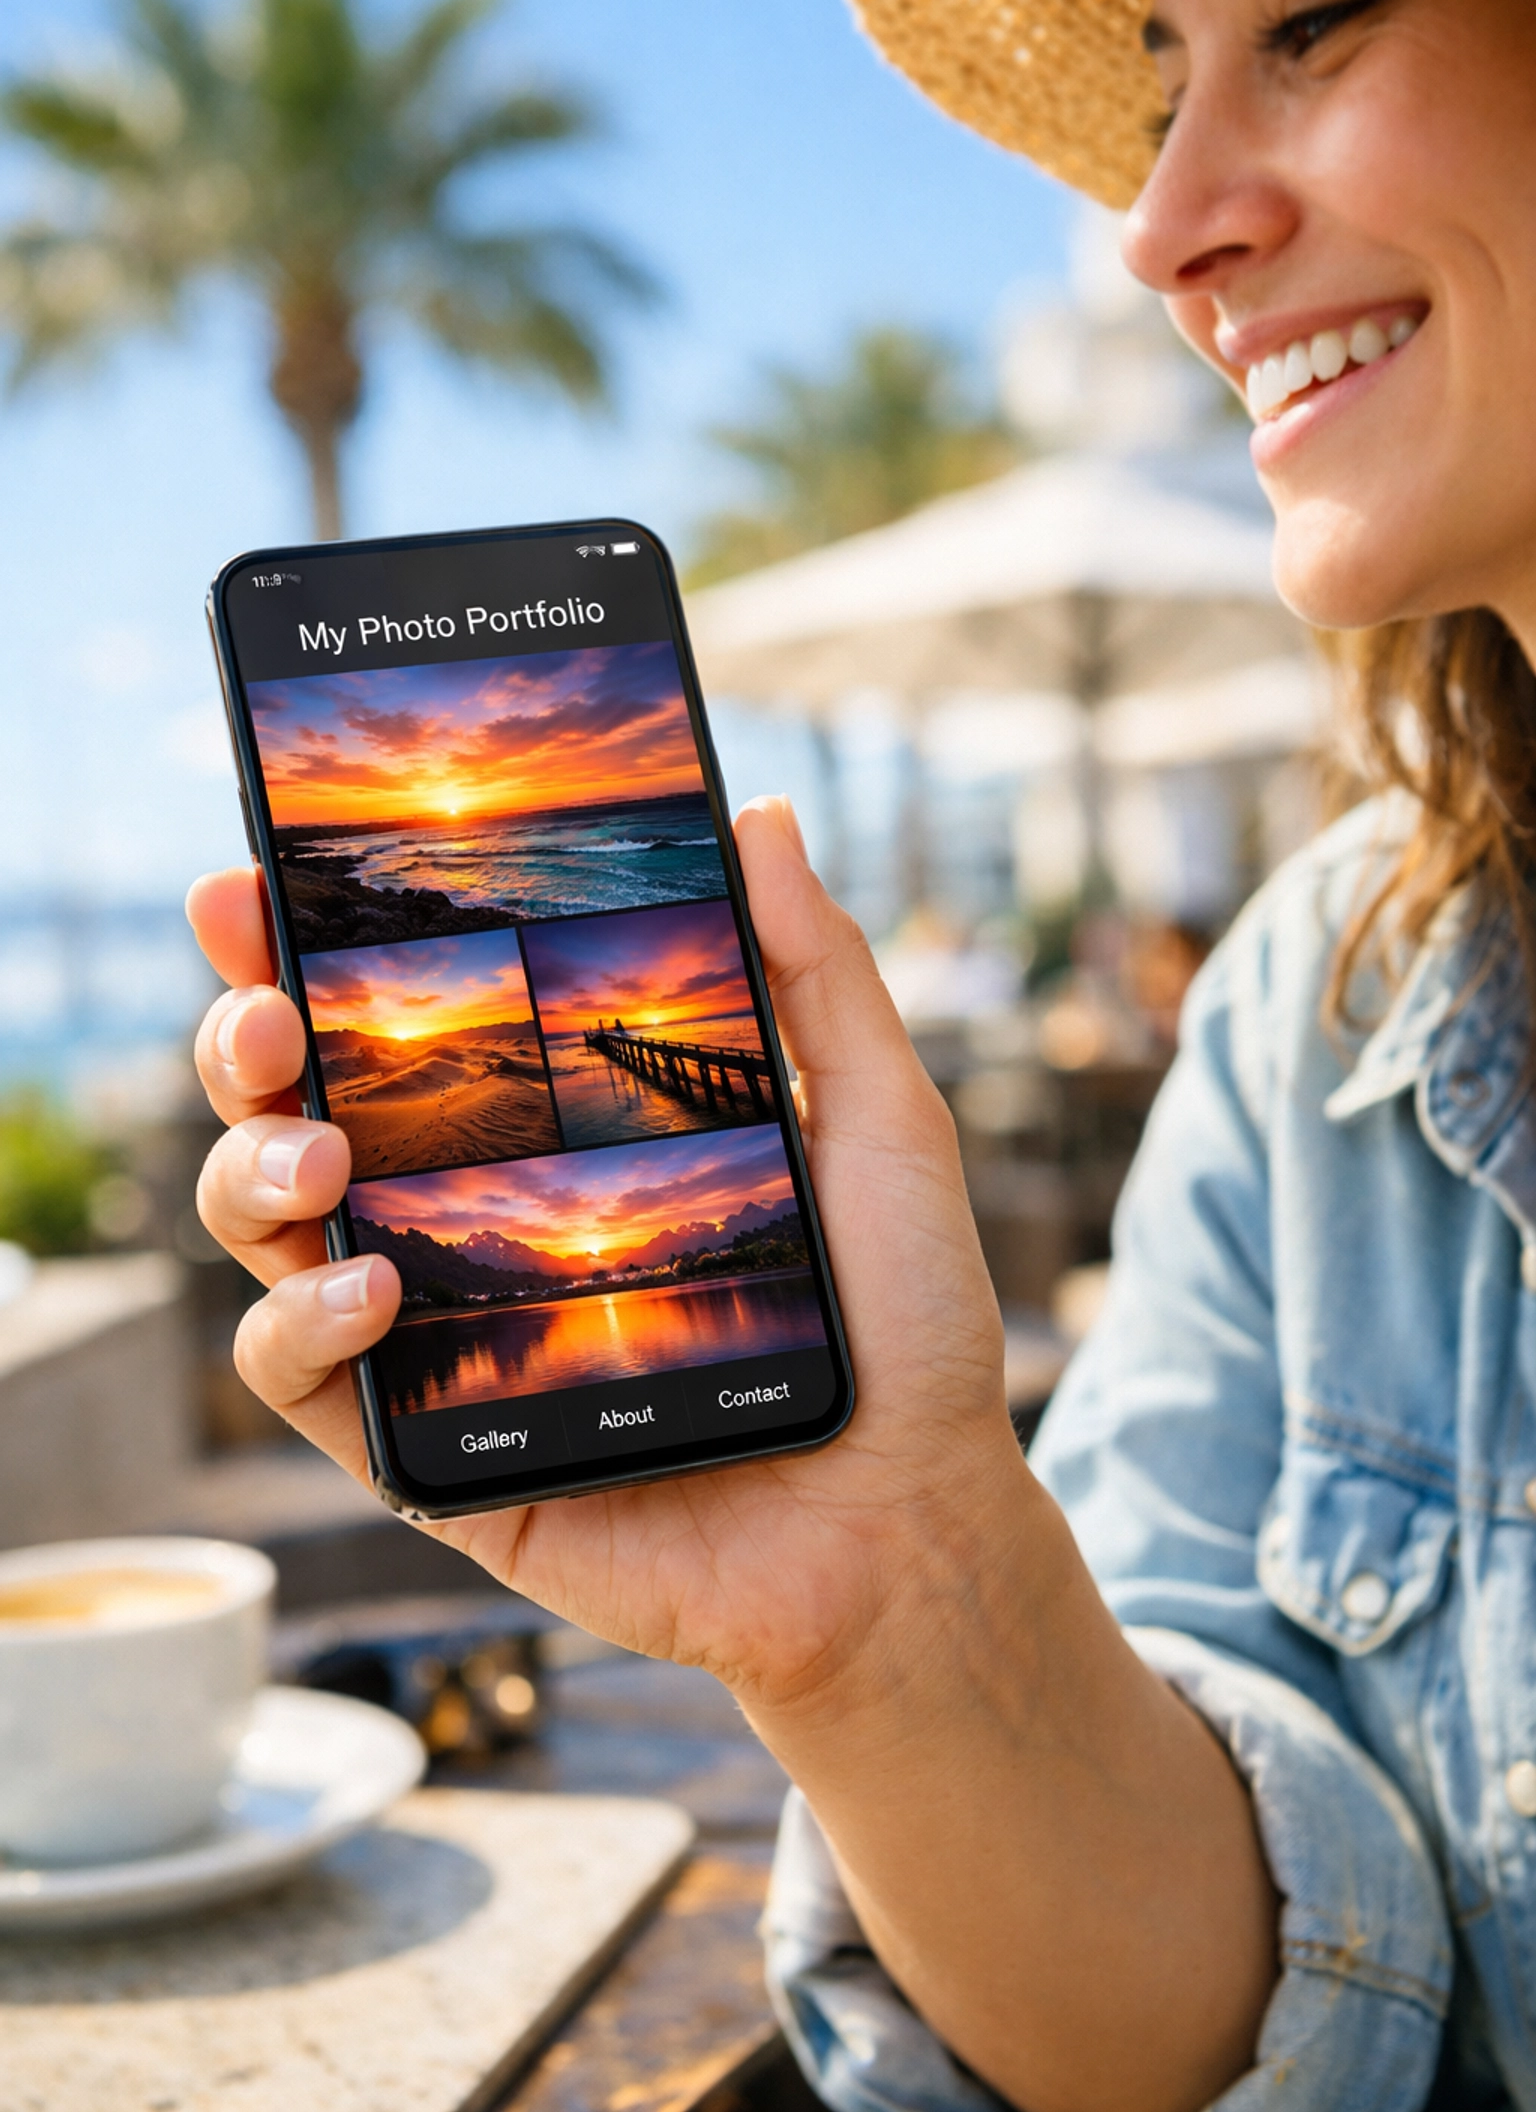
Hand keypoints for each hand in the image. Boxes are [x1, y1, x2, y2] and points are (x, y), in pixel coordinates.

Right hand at [191, 808, 1278, 2111]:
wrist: (911, 1524)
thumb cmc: (899, 1325)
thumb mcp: (876, 1123)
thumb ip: (816, 975)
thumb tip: (756, 816)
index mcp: (549, 1128)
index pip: (399, 1017)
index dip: (305, 946)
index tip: (257, 880)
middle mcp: (469, 1214)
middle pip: (292, 1104)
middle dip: (241, 1037)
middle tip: (270, 1012)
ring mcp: (438, 1331)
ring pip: (262, 1229)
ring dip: (247, 1170)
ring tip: (320, 1154)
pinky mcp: (427, 1452)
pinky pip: (298, 1381)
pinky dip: (297, 1323)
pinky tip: (374, 1291)